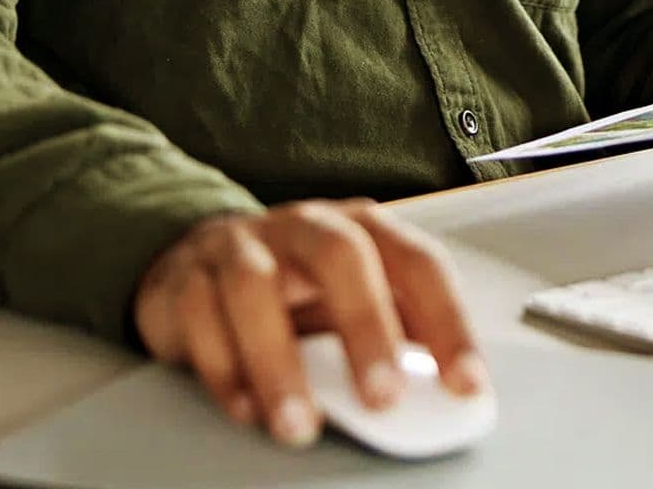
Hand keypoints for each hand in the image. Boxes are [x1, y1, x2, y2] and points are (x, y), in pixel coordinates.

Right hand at [132, 200, 483, 447]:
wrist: (200, 258)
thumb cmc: (295, 285)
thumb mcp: (353, 301)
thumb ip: (398, 332)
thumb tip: (447, 390)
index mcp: (362, 228)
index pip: (418, 263)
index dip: (448, 322)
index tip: (465, 384)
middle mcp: (305, 227)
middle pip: (342, 256)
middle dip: (367, 328)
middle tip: (383, 398)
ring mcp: (242, 246)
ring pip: (255, 287)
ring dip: (279, 364)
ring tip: (300, 425)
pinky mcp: (187, 278)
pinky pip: (199, 316)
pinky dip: (223, 369)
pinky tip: (245, 409)